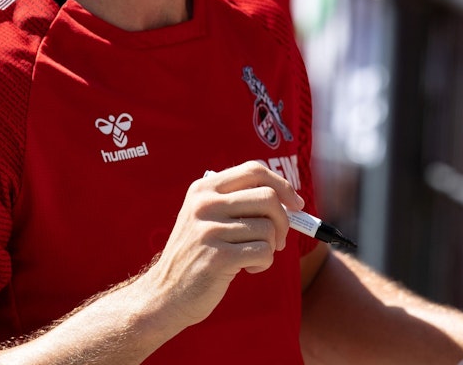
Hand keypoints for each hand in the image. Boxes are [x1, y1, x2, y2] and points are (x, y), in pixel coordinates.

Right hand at [134, 161, 302, 331]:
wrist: (166, 293)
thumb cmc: (198, 254)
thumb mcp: (207, 217)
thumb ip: (241, 203)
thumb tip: (290, 202)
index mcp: (204, 189)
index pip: (253, 170)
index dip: (281, 185)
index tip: (295, 204)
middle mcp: (205, 204)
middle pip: (267, 197)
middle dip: (284, 220)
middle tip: (278, 239)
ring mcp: (210, 230)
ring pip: (268, 228)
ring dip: (270, 247)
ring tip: (250, 257)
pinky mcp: (218, 257)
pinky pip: (264, 252)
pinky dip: (264, 263)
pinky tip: (246, 268)